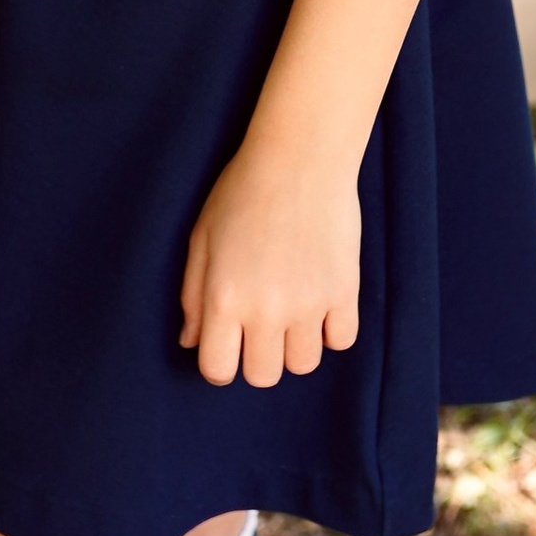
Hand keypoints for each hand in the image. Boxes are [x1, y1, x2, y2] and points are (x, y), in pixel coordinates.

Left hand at [179, 137, 361, 389]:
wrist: (300, 159)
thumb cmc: (241, 193)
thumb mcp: (201, 239)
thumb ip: (192, 295)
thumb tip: (190, 341)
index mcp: (223, 299)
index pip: (218, 370)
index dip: (220, 363)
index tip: (227, 345)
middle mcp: (266, 310)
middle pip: (263, 376)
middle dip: (258, 357)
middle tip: (260, 326)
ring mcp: (309, 304)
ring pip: (304, 364)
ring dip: (295, 345)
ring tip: (292, 311)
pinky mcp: (344, 292)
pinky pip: (341, 340)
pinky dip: (331, 329)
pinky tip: (320, 301)